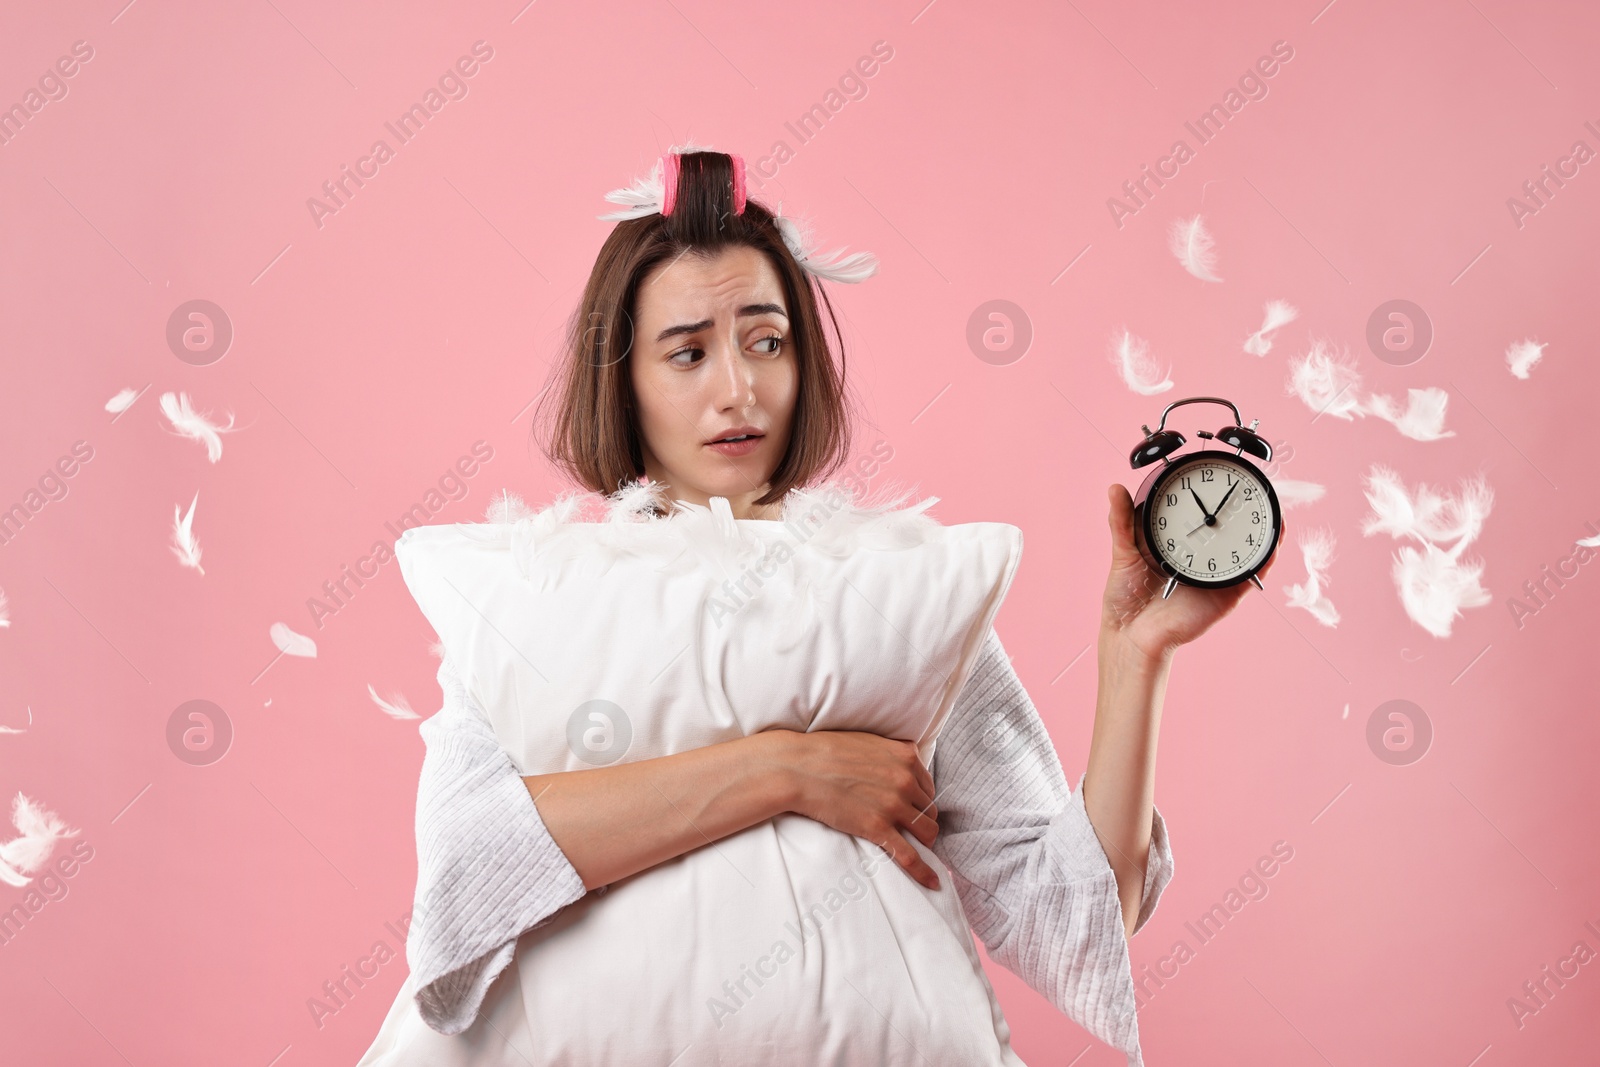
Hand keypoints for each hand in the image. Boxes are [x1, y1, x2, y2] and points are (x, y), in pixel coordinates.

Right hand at [768, 729, 942, 889]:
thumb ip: (890, 753)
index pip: (928, 787)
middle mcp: (905, 780)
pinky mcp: (877, 828)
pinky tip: (932, 882)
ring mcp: (893, 805)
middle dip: (922, 821)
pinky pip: (909, 855)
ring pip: (927, 832)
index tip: (913, 810)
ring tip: (915, 848)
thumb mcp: (868, 742)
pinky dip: (923, 871)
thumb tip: (899, 765)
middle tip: (910, 830)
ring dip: (924, 842)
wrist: (799, 767)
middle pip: (930, 810)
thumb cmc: (826, 752)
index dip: (921, 801)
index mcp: (905, 756)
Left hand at [1101, 483, 1286, 663]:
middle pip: (1230, 531)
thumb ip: (1121, 521)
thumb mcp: (1124, 551)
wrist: (1130, 633)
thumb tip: (1114, 488)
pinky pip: (1251, 575)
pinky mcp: (1225, 595)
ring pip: (1247, 551)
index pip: (1201, 517)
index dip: (1216, 497)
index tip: (1225, 474)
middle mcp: (1201, 559)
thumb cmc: (1126, 596)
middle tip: (1256, 487)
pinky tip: (1273, 541)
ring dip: (1265, 531)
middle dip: (1247, 511)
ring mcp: (1215, 576)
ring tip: (1274, 510)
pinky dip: (1265, 558)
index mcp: (1179, 546)